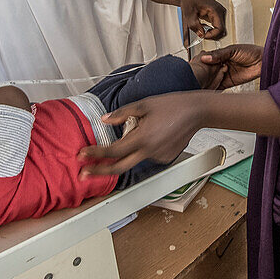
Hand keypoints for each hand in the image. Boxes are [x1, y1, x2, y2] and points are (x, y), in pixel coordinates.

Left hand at [78, 91, 207, 176]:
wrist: (197, 112)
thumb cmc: (172, 105)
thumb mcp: (143, 104)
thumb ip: (121, 114)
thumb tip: (104, 120)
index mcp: (142, 138)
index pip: (113, 151)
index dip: (95, 154)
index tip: (82, 155)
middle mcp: (150, 151)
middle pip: (119, 168)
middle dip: (99, 172)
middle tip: (83, 174)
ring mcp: (159, 157)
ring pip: (134, 161)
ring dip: (124, 156)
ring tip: (133, 138)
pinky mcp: (166, 159)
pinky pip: (147, 157)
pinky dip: (143, 150)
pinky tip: (153, 135)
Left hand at [179, 0, 226, 45]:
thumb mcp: (189, 13)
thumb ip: (194, 25)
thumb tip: (201, 34)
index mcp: (216, 10)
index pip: (220, 29)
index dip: (211, 35)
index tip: (202, 36)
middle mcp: (220, 12)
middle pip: (222, 31)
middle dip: (211, 35)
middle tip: (200, 34)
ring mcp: (219, 14)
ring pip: (220, 31)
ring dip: (210, 33)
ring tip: (200, 29)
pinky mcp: (216, 16)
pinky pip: (216, 27)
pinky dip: (210, 30)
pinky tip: (202, 27)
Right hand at [198, 44, 262, 88]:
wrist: (264, 61)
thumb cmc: (252, 52)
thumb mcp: (233, 50)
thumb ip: (219, 54)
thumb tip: (206, 58)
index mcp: (220, 55)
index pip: (207, 60)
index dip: (200, 64)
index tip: (193, 67)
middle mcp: (221, 65)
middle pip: (208, 71)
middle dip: (202, 74)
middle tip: (194, 77)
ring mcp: (225, 74)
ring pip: (212, 80)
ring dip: (206, 83)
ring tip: (198, 85)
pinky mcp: (229, 83)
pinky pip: (219, 87)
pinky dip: (214, 89)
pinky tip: (207, 91)